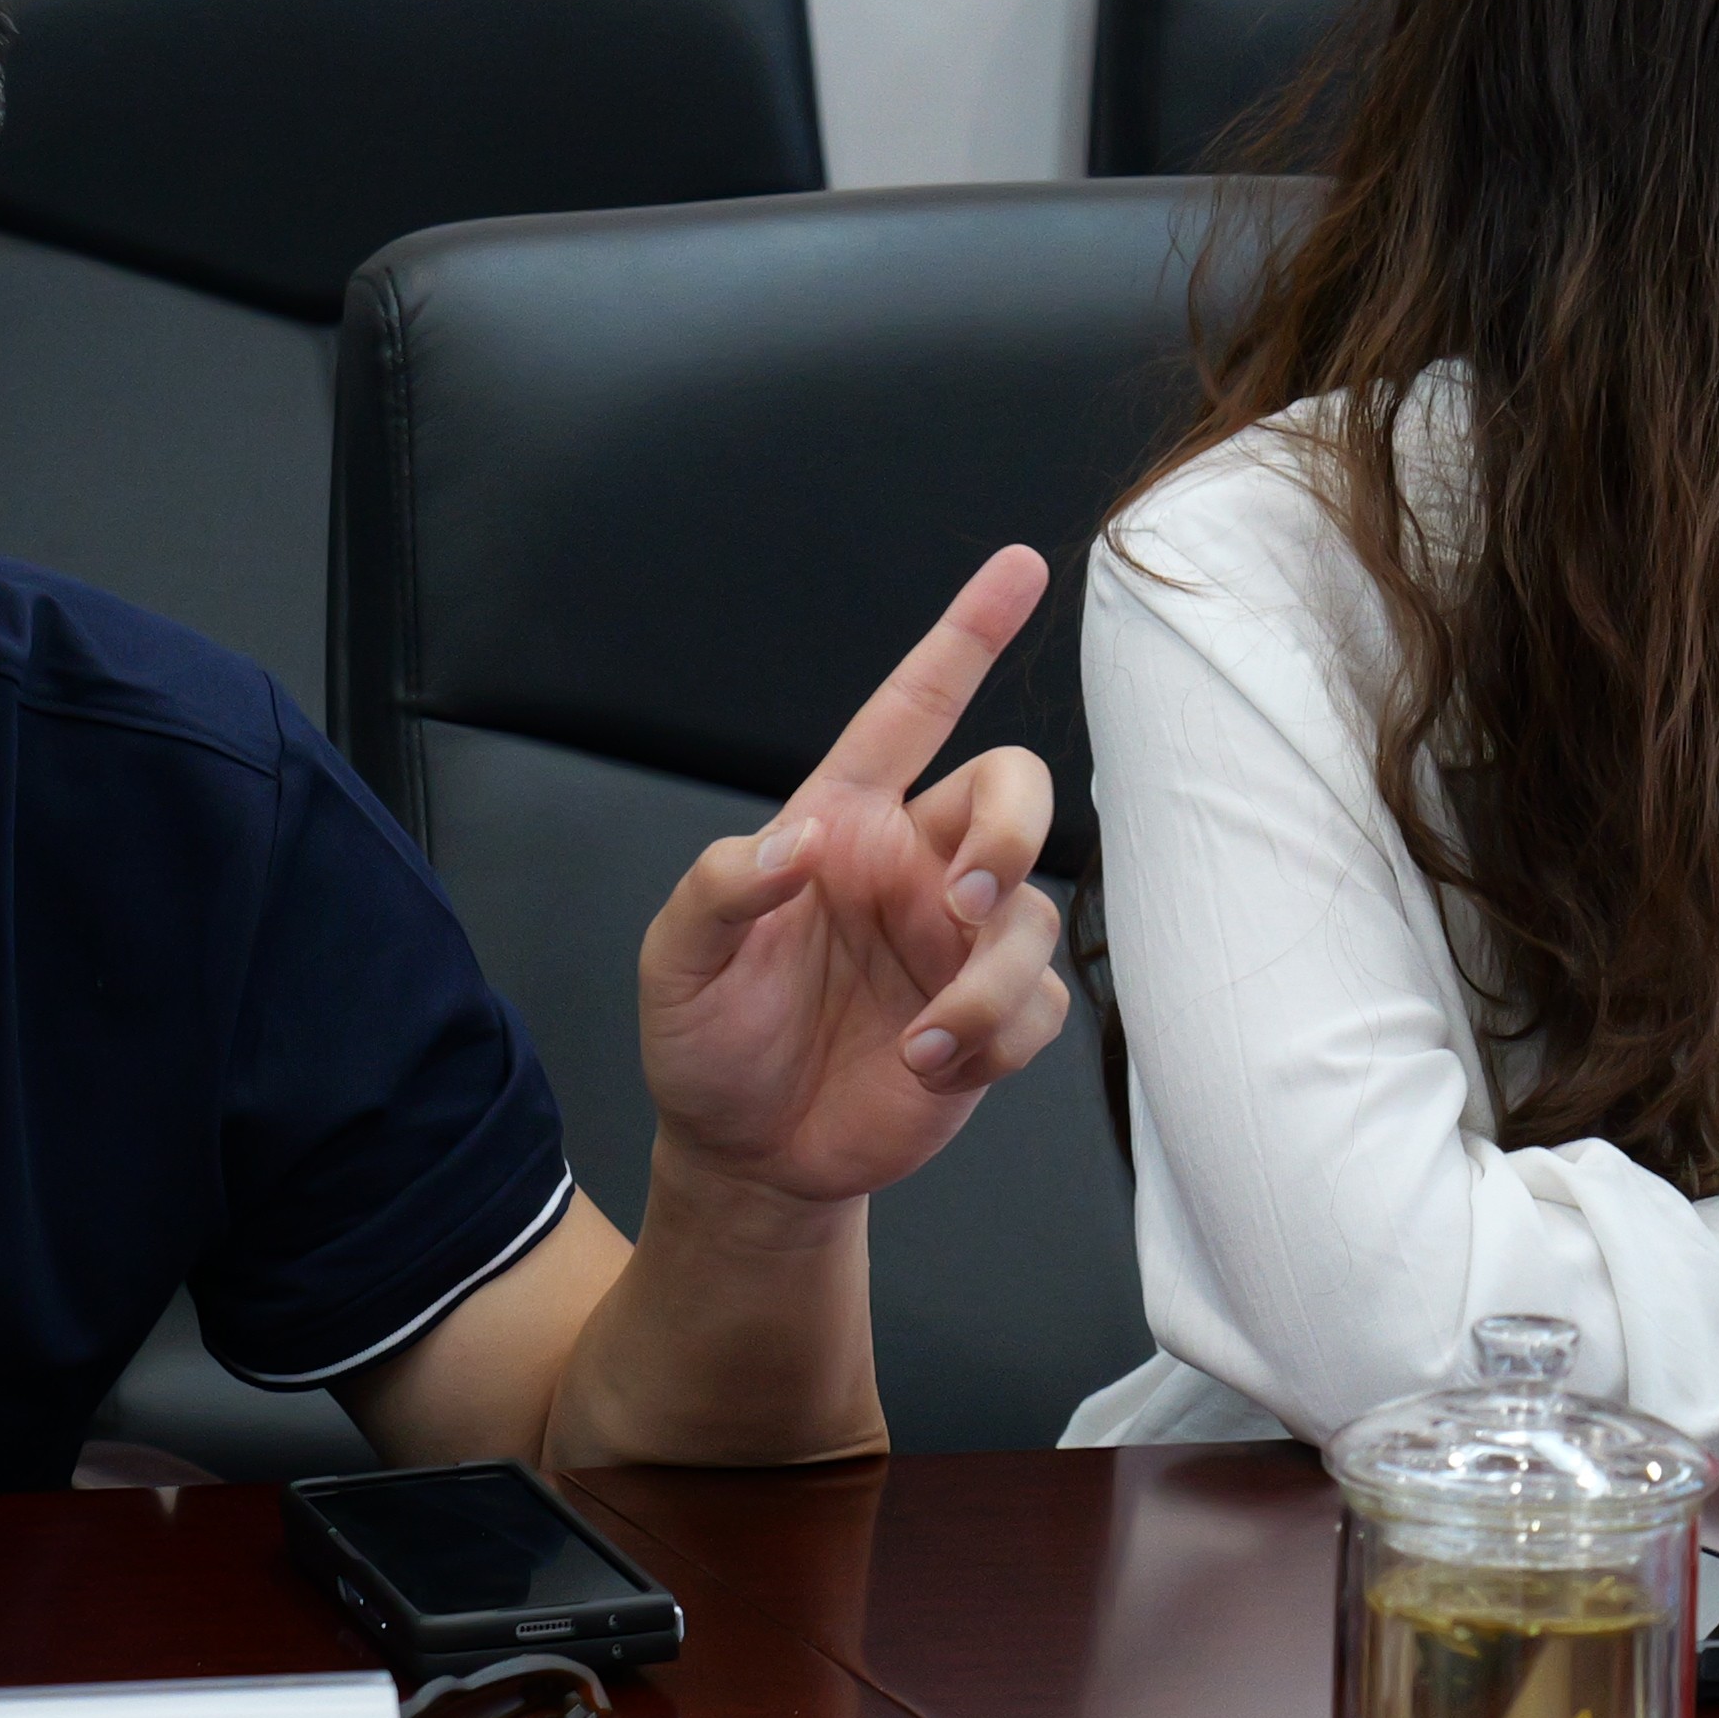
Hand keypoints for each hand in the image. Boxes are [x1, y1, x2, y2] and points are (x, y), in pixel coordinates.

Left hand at [636, 547, 1076, 1216]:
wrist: (746, 1152)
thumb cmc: (707, 1038)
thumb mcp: (679, 958)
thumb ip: (725, 888)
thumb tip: (797, 846)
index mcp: (843, 824)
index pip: (912, 712)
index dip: (964, 637)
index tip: (1019, 566)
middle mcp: (913, 868)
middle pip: (1013, 790)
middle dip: (1015, 828)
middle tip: (969, 892)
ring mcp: (956, 942)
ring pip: (1033, 917)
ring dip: (985, 983)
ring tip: (917, 1041)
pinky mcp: (991, 1018)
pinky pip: (1038, 1006)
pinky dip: (993, 1038)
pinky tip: (929, 1066)